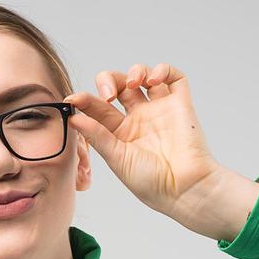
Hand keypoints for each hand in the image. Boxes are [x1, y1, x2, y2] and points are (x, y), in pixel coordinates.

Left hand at [63, 63, 233, 230]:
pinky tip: (154, 81)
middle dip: (109, 80)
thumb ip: (97, 135)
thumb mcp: (117, 158)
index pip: (98, 108)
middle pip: (119, 86)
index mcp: (120, 133)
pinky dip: (163, 70)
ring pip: (144, 76)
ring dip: (135, 71)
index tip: (73, 99)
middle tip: (108, 95)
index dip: (84, 100)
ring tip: (134, 83)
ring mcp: (159, 110)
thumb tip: (73, 117)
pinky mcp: (180, 105)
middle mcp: (139, 119)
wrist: (184, 189)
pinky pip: (174, 78)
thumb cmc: (151, 182)